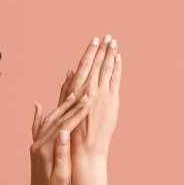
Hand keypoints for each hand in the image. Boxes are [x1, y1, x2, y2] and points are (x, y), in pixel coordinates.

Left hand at [20, 74, 89, 184]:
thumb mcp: (61, 177)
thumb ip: (61, 154)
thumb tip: (64, 133)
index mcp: (47, 150)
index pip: (64, 126)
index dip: (77, 114)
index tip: (88, 103)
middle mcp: (39, 143)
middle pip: (56, 119)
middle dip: (71, 106)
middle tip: (84, 94)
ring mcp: (36, 143)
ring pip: (48, 119)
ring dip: (60, 106)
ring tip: (71, 95)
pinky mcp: (35, 146)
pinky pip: (36, 127)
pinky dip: (38, 115)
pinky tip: (38, 105)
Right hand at [60, 35, 121, 156]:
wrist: (86, 147)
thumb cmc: (72, 129)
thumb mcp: (64, 107)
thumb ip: (66, 87)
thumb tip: (70, 71)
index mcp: (76, 89)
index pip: (84, 64)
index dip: (90, 51)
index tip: (95, 40)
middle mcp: (89, 89)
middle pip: (98, 63)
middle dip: (103, 49)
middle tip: (108, 37)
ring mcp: (102, 94)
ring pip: (107, 69)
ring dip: (111, 54)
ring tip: (114, 43)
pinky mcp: (112, 101)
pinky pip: (116, 80)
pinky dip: (117, 68)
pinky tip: (118, 59)